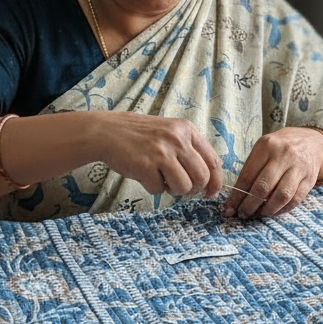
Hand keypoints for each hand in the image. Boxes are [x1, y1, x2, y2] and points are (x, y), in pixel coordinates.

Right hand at [98, 113, 222, 198]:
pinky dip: (152, 187)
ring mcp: (161, 152)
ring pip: (184, 187)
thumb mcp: (169, 133)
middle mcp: (177, 139)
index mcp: (187, 130)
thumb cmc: (140, 136)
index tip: (211, 193)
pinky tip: (143, 174)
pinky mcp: (145, 165)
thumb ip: (189, 151)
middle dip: (193, 189)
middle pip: (202, 178)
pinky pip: (159, 190)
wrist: (107, 131)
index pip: (213, 161)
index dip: (216, 182)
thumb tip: (209, 181)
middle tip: (180, 187)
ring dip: (172, 190)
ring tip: (160, 178)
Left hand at [222, 127, 322, 218]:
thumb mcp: (263, 150)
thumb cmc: (279, 149)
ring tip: (259, 214)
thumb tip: (235, 199)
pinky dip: (282, 210)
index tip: (229, 209)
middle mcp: (284, 155)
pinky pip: (295, 200)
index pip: (248, 176)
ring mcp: (299, 167)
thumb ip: (251, 170)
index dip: (237, 196)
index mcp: (266, 146)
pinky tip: (274, 212)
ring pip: (281, 196)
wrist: (311, 143)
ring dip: (267, 210)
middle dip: (250, 205)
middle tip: (243, 214)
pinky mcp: (310, 179)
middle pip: (264, 187)